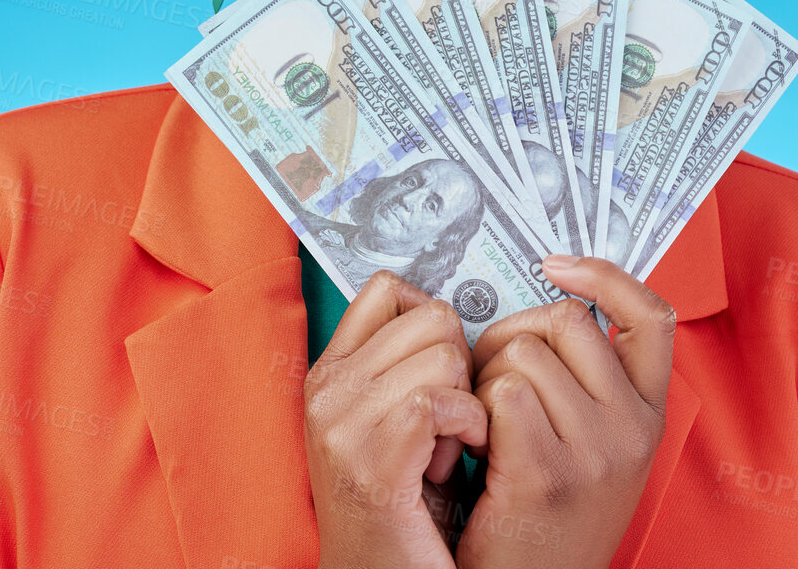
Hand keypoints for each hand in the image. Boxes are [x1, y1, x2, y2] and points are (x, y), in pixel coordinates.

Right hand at [306, 270, 487, 568]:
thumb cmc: (403, 510)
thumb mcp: (388, 420)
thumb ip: (402, 364)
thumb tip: (449, 316)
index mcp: (330, 372)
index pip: (388, 288)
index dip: (432, 318)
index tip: (440, 370)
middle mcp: (328, 390)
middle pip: (431, 315)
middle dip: (458, 364)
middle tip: (447, 422)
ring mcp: (344, 425)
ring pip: (446, 355)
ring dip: (466, 401)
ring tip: (448, 448)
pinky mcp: (374, 461)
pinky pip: (444, 401)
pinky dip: (469, 427)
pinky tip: (457, 460)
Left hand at [455, 255, 676, 568]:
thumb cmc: (541, 514)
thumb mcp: (590, 443)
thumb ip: (584, 379)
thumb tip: (546, 295)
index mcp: (646, 415)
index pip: (651, 318)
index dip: (607, 277)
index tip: (558, 266)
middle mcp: (632, 430)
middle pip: (563, 320)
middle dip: (513, 334)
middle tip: (493, 381)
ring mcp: (595, 451)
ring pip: (522, 351)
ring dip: (486, 376)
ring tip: (485, 426)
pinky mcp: (547, 472)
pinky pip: (500, 391)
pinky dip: (474, 410)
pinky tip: (476, 449)